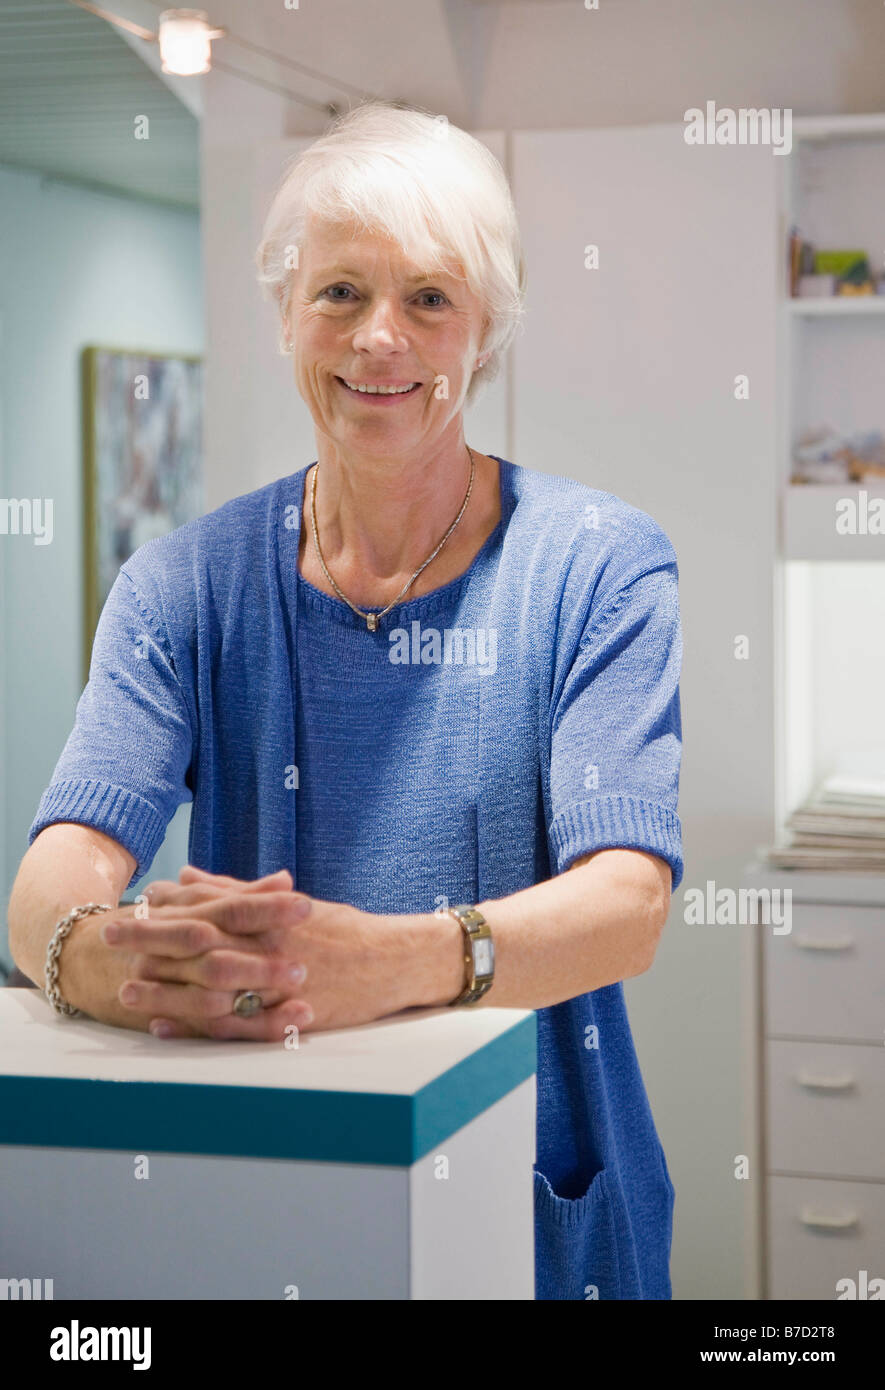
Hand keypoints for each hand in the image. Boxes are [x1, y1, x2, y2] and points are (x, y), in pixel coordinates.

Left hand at [101, 869, 453, 1040]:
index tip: (131, 904)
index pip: (209, 908)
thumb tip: (185, 876)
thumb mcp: (291, 904)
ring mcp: (277, 983)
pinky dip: (197, 1025)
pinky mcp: (287, 1016)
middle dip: (152, 940)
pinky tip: (166, 1027)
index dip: (166, 908)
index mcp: (269, 914)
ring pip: (211, 987)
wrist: (394, 962)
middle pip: (200, 944)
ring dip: (166, 988)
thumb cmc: (344, 930)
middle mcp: (269, 946)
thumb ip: (237, 891)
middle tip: (110, 937)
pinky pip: (235, 1024)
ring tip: (125, 990)